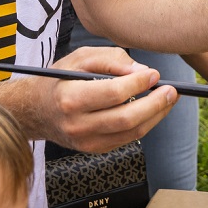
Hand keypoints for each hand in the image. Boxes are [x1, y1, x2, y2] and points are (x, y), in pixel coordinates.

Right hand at [41, 45, 177, 152]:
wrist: (36, 110)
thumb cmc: (60, 80)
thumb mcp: (80, 58)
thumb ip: (111, 59)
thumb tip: (141, 71)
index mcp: (70, 98)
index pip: (113, 93)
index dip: (138, 84)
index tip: (154, 74)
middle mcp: (77, 124)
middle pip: (126, 118)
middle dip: (155, 104)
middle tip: (171, 90)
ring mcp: (86, 141)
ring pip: (131, 133)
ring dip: (155, 116)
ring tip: (168, 100)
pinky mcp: (94, 149)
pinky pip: (126, 139)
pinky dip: (144, 125)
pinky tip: (152, 111)